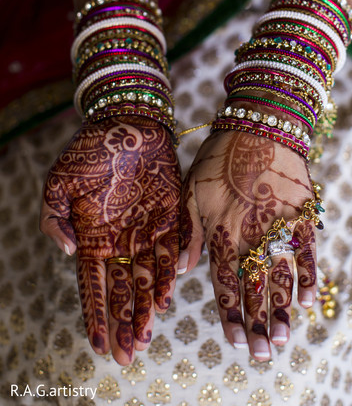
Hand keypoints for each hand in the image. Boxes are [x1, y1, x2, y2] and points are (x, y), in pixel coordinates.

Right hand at [41, 115, 180, 364]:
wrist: (126, 122)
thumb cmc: (88, 150)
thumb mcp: (58, 184)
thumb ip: (53, 220)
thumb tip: (68, 253)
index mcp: (93, 238)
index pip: (93, 285)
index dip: (96, 315)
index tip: (100, 345)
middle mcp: (121, 241)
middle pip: (123, 291)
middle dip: (125, 323)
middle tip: (128, 355)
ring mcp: (147, 231)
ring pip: (148, 277)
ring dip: (148, 306)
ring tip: (147, 334)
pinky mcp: (172, 216)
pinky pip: (172, 249)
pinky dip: (170, 272)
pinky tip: (168, 294)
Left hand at [180, 130, 316, 359]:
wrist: (259, 125)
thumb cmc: (219, 156)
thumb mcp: (192, 188)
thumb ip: (189, 231)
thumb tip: (185, 270)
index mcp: (222, 231)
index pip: (225, 283)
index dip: (229, 313)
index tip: (233, 339)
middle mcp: (250, 235)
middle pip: (254, 288)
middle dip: (256, 323)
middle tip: (261, 353)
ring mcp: (278, 226)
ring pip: (281, 276)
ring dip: (281, 309)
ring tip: (282, 337)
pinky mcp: (300, 213)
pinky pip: (307, 252)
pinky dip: (309, 276)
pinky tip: (309, 300)